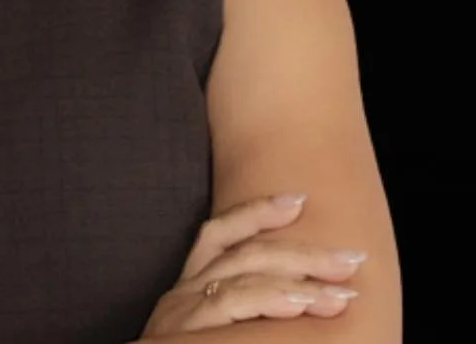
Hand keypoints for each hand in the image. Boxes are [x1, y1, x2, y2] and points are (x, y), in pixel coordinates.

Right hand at [141, 194, 366, 336]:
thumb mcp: (215, 334)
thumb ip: (248, 317)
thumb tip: (310, 302)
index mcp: (187, 293)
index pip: (218, 235)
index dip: (255, 213)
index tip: (297, 199)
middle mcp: (180, 298)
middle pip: (242, 256)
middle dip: (299, 253)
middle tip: (351, 259)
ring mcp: (178, 318)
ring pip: (240, 282)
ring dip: (295, 284)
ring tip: (338, 297)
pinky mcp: (179, 338)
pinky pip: (226, 311)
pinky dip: (265, 302)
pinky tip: (297, 305)